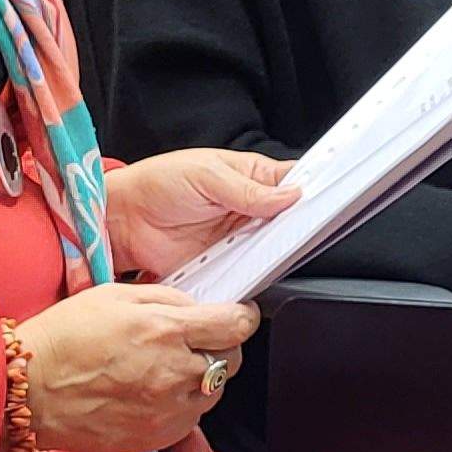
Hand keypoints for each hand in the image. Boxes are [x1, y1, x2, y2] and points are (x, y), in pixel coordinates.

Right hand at [13, 284, 260, 451]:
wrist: (30, 391)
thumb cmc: (64, 338)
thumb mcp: (115, 295)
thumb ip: (167, 298)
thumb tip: (199, 307)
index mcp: (166, 331)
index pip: (236, 325)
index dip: (242, 317)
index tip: (237, 316)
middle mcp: (175, 373)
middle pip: (231, 360)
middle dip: (219, 346)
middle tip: (191, 341)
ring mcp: (168, 411)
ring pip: (214, 392)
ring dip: (200, 378)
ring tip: (163, 369)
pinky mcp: (158, 438)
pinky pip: (190, 418)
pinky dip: (180, 405)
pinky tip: (150, 393)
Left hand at [103, 149, 298, 279]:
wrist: (121, 220)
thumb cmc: (158, 184)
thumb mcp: (206, 175)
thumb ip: (248, 190)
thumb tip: (289, 196)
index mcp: (250, 177)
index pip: (293, 183)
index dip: (312, 192)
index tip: (330, 200)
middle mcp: (249, 210)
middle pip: (289, 223)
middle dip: (298, 228)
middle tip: (304, 231)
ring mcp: (238, 241)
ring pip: (272, 252)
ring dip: (275, 254)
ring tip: (277, 251)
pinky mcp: (224, 267)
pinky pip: (246, 275)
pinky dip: (250, 277)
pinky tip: (253, 272)